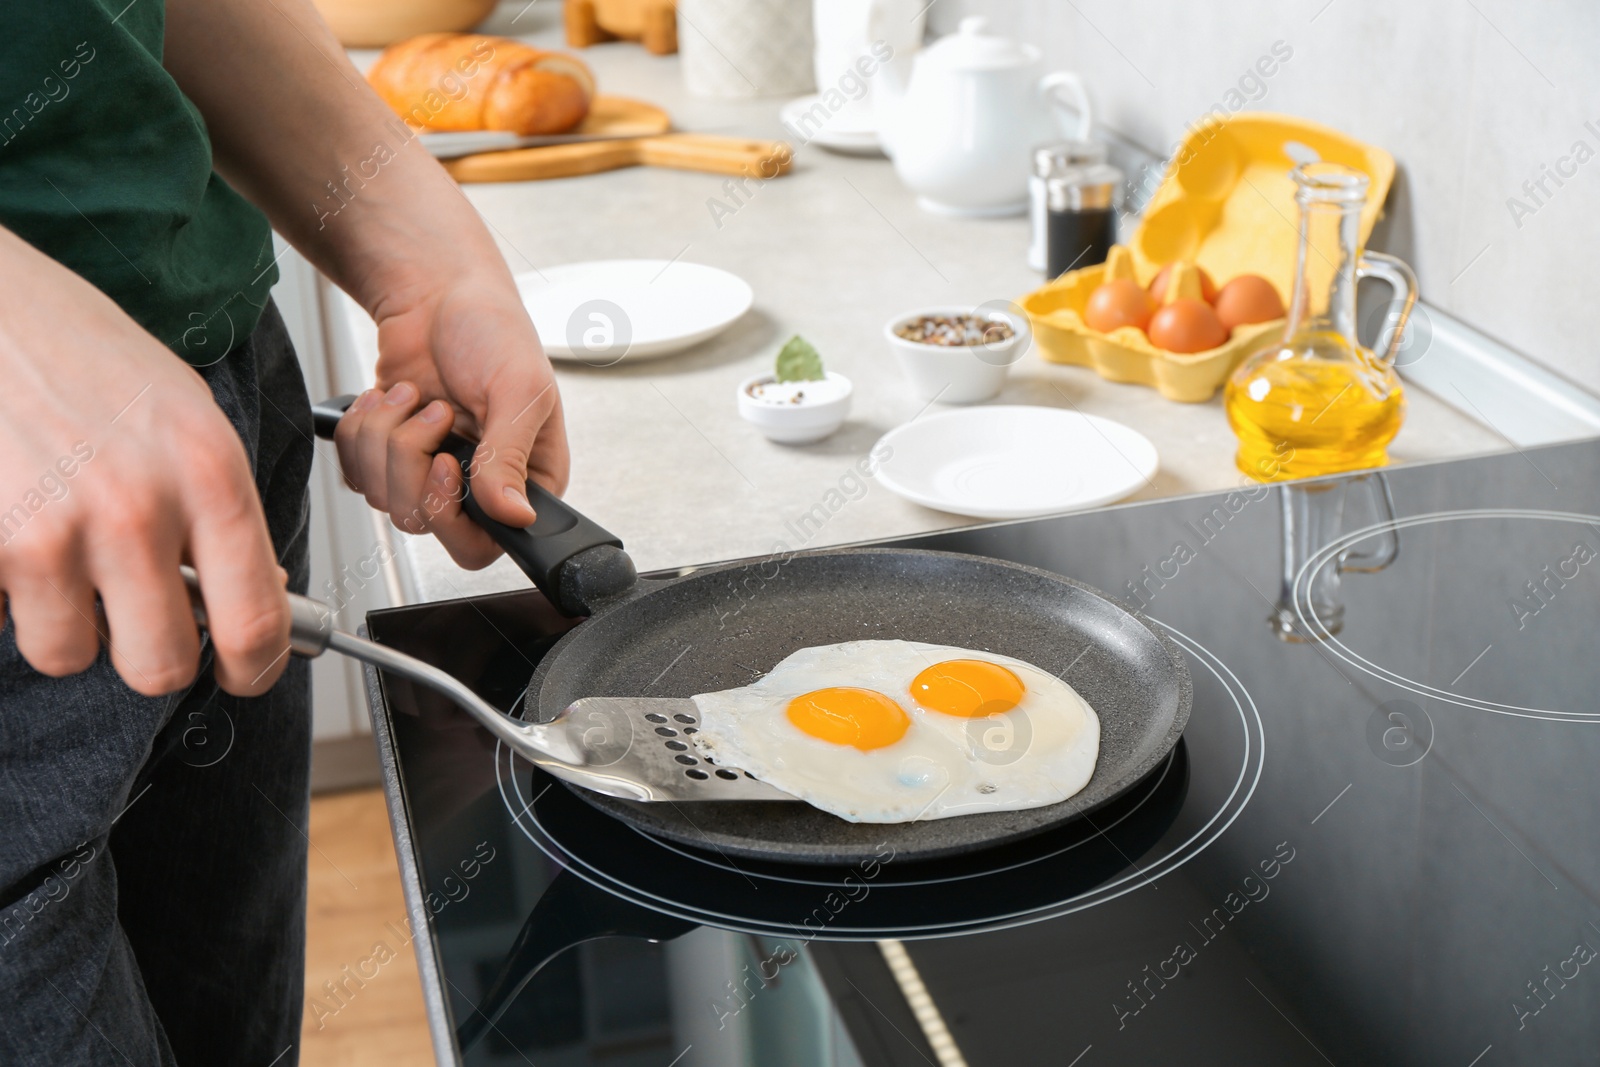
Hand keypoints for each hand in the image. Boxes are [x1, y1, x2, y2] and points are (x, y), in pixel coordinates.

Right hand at [0, 229, 290, 696]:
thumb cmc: (81, 349)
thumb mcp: (188, 415)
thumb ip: (222, 509)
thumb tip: (258, 590)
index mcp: (209, 476)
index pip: (255, 622)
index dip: (252, 667)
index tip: (242, 672)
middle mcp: (136, 510)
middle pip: (160, 668)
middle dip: (149, 655)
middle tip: (136, 618)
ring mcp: (50, 531)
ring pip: (68, 652)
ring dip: (64, 621)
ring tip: (60, 552)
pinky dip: (1, 592)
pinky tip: (8, 527)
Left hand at [333, 268, 568, 568]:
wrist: (440, 293)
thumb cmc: (494, 331)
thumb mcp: (517, 390)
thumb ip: (510, 457)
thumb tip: (516, 517)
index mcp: (526, 479)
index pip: (486, 543)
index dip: (452, 515)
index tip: (444, 463)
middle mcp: (478, 485)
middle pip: (424, 523)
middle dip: (410, 462)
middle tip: (434, 412)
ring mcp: (430, 473)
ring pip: (383, 499)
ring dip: (385, 437)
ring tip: (412, 395)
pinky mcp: (390, 456)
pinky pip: (356, 474)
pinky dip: (360, 431)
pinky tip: (388, 398)